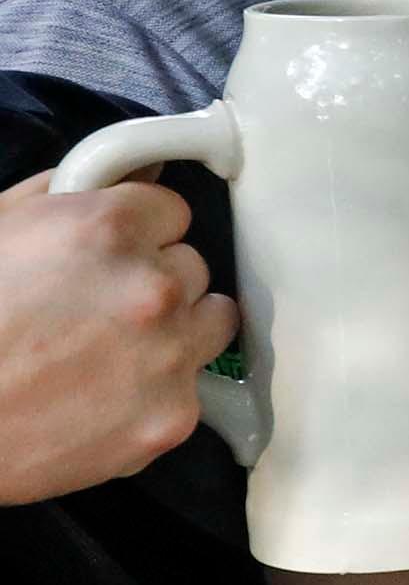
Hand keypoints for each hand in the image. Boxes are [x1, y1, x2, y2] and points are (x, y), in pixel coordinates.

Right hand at [0, 171, 237, 501]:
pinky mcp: (173, 417)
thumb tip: (139, 166)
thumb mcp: (0, 227)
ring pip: (211, 322)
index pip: (172, 211)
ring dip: (174, 330)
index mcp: (108, 229)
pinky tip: (102, 398)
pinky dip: (157, 392)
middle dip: (151, 282)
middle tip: (92, 310)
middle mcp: (154, 288)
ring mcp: (170, 356)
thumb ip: (72, 188)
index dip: (135, 234)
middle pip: (192, 268)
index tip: (108, 256)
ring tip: (105, 352)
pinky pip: (192, 387)